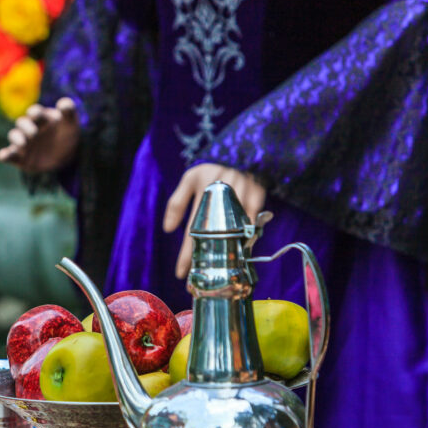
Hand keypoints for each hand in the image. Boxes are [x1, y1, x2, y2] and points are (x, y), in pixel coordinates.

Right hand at [0, 97, 79, 173]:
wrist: (65, 156)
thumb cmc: (66, 134)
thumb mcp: (70, 124)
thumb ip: (68, 112)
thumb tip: (64, 104)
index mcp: (40, 117)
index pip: (35, 112)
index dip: (35, 113)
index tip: (37, 115)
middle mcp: (28, 128)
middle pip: (22, 123)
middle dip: (26, 127)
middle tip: (33, 133)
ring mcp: (23, 142)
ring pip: (14, 136)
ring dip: (16, 139)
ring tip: (22, 144)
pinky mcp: (19, 157)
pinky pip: (9, 155)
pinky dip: (4, 155)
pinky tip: (3, 156)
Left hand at [163, 163, 266, 278]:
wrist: (242, 149)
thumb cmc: (211, 169)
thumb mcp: (189, 180)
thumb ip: (177, 203)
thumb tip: (168, 229)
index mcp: (204, 187)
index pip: (193, 228)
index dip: (186, 253)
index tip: (180, 273)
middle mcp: (224, 191)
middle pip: (212, 236)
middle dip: (204, 260)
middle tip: (195, 279)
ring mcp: (243, 193)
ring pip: (235, 232)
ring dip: (226, 253)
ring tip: (217, 271)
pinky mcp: (259, 195)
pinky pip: (253, 224)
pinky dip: (247, 238)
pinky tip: (239, 253)